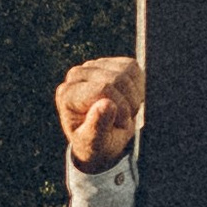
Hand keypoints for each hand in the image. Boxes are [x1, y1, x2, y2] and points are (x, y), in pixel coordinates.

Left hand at [56, 55, 142, 169]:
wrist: (102, 139)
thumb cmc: (95, 144)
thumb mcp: (94, 144)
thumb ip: (97, 127)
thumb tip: (106, 104)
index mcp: (68, 94)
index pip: (103, 88)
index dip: (120, 108)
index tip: (120, 124)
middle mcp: (76, 76)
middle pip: (118, 79)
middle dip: (128, 103)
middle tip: (122, 120)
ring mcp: (93, 66)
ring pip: (128, 71)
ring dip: (134, 96)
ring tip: (124, 111)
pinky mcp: (109, 63)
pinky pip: (134, 67)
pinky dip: (138, 87)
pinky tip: (128, 100)